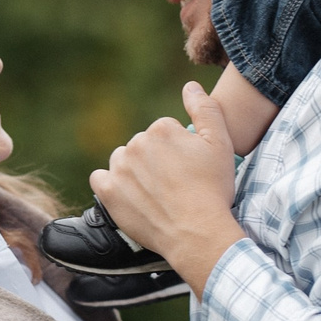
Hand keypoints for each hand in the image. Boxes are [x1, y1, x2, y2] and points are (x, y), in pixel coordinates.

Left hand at [89, 83, 244, 292]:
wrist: (197, 233)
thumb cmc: (212, 190)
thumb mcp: (220, 144)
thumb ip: (205, 109)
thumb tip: (189, 86)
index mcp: (162, 129)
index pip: (164, 132)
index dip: (179, 151)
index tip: (189, 169)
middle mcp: (137, 143)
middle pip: (143, 146)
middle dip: (156, 161)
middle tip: (175, 185)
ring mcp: (120, 168)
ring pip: (123, 161)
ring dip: (133, 172)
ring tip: (155, 193)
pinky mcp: (107, 191)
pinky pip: (100, 179)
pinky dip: (111, 186)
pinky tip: (128, 196)